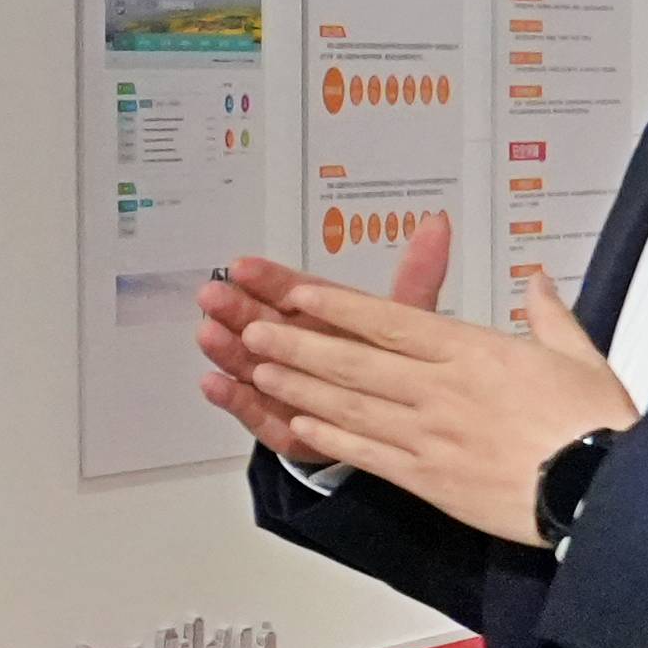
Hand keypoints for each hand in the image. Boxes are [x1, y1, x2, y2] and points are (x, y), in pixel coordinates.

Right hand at [193, 222, 449, 445]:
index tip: (242, 265)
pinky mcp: (275, 420)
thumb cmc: (391, 365)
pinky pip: (251, 409)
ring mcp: (281, 381)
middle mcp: (295, 345)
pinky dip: (232, 397)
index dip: (267, 278)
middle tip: (213, 295)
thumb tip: (438, 223)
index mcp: (322, 316)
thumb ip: (417, 275)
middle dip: (235, 308)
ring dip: (226, 348)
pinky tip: (213, 384)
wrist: (383, 424)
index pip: (290, 290)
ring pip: (248, 361)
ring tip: (208, 335)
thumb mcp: (409, 321)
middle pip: (261, 323)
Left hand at [230, 238, 636, 546]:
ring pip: (350, 405)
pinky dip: (328, 437)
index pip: (391, 322)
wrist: (603, 494)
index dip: (337, 306)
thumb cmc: (596, 426)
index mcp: (475, 352)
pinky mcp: (428, 480)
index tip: (297, 292)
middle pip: (355, 360)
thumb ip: (548, 314)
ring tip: (258, 367)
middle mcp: (443, 390)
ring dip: (299, 384)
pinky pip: (366, 454)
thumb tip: (536, 279)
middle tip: (252, 326)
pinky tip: (297, 424)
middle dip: (298, 341)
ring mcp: (430, 436)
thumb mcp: (579, 355)